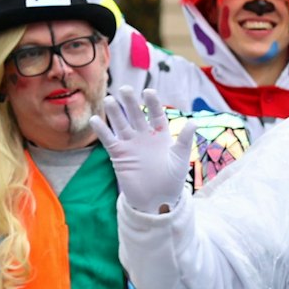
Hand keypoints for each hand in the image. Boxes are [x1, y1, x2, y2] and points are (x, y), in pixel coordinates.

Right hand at [93, 87, 192, 213]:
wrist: (156, 200)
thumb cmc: (172, 180)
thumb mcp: (180, 159)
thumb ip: (184, 141)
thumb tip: (194, 122)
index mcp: (161, 135)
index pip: (156, 114)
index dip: (152, 103)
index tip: (148, 91)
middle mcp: (144, 137)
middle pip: (136, 115)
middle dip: (130, 102)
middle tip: (125, 89)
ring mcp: (130, 145)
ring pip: (121, 124)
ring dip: (114, 112)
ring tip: (108, 99)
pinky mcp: (119, 155)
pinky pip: (109, 140)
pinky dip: (102, 131)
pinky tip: (95, 119)